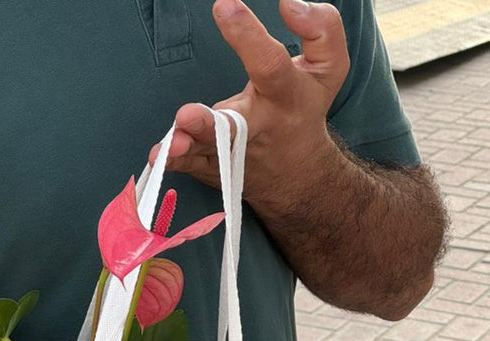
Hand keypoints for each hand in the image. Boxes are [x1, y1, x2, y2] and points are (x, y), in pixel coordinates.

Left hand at [150, 0, 349, 211]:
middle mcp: (257, 126)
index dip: (248, 35)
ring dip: (187, 146)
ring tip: (171, 143)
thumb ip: (321, 27)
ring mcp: (232, 152)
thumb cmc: (305, 107)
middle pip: (233, 126)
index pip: (269, 64)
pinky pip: (191, 165)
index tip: (225, 5)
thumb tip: (288, 3)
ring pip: (206, 150)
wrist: (298, 175)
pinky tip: (159, 155)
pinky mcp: (212, 166)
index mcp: (286, 95)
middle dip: (208, 124)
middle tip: (186, 114)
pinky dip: (174, 162)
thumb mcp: (329, 67)